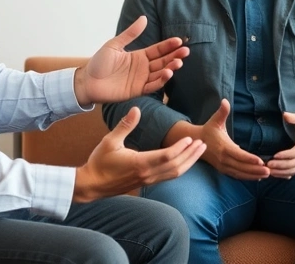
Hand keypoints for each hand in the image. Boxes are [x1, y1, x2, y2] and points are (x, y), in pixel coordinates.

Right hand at [74, 107, 205, 201]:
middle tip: (203, 143)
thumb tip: (136, 109)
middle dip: (191, 155)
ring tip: (199, 151)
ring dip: (189, 162)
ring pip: (174, 173)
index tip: (190, 139)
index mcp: (139, 163)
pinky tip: (185, 160)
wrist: (91, 185)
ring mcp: (147, 180)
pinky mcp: (146, 183)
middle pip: (175, 166)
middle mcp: (146, 174)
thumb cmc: (99, 162)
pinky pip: (168, 176)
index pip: (166, 157)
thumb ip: (125, 125)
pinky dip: (179, 168)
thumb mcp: (109, 141)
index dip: (180, 148)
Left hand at [75, 15, 189, 106]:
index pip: (158, 50)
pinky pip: (152, 86)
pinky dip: (161, 81)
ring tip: (178, 62)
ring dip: (170, 68)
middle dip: (175, 56)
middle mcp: (143, 68)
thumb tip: (144, 18)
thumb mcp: (114, 45)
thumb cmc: (99, 62)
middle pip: (163, 61)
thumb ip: (130, 33)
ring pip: (160, 73)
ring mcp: (141, 79)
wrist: (87, 81)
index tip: (179, 40)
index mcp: (139, 56)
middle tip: (186, 51)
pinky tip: (167, 73)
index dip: (169, 45)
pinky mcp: (137, 91)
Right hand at [197, 99, 270, 179]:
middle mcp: (223, 159)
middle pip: (241, 167)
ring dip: (253, 175)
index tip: (261, 161)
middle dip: (255, 169)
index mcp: (223, 147)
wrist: (196, 142)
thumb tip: (225, 101)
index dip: (249, 158)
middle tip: (270, 170)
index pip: (238, 154)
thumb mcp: (214, 120)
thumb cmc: (208, 130)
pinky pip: (237, 175)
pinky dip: (247, 177)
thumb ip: (222, 112)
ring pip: (240, 173)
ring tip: (267, 174)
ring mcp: (223, 166)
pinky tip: (258, 177)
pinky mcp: (223, 170)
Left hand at [266, 110, 294, 177]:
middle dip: (280, 166)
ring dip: (281, 172)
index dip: (285, 155)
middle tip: (267, 164)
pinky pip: (294, 172)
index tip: (274, 155)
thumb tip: (285, 115)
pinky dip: (284, 174)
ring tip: (269, 171)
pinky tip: (275, 174)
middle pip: (294, 164)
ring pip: (294, 170)